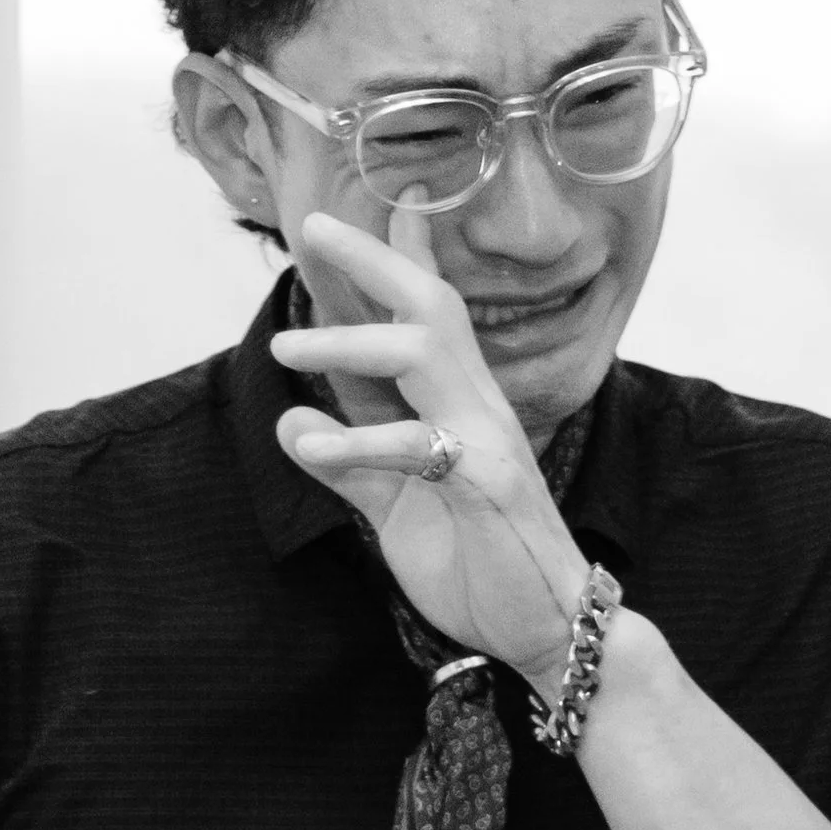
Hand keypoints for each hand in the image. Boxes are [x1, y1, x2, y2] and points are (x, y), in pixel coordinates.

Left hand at [271, 203, 588, 685]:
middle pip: (430, 305)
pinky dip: (361, 441)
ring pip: (423, 354)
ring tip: (284, 347)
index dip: (399, 255)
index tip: (374, 201)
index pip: (426, 315)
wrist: (546, 627)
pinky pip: (419, 445)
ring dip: (349, 342)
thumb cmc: (480, 563)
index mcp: (459, 405)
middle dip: (375, 259)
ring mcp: (486, 440)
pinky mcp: (487, 485)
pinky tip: (314, 444)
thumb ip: (348, 463)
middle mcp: (477, 406)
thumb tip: (290, 422)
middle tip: (316, 230)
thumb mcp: (397, 508)